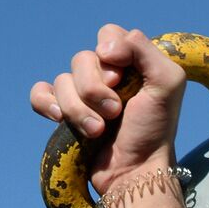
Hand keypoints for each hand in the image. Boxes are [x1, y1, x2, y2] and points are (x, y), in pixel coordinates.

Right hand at [30, 24, 186, 196]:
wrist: (134, 172)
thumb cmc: (154, 130)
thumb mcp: (168, 83)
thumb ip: (145, 49)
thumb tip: (103, 48)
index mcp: (130, 64)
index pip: (108, 34)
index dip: (111, 56)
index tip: (122, 81)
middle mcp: (105, 76)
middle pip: (81, 59)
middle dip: (95, 89)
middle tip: (116, 112)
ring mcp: (83, 96)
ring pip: (62, 81)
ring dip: (80, 109)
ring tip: (98, 131)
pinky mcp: (65, 114)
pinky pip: (41, 93)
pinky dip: (47, 104)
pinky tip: (60, 120)